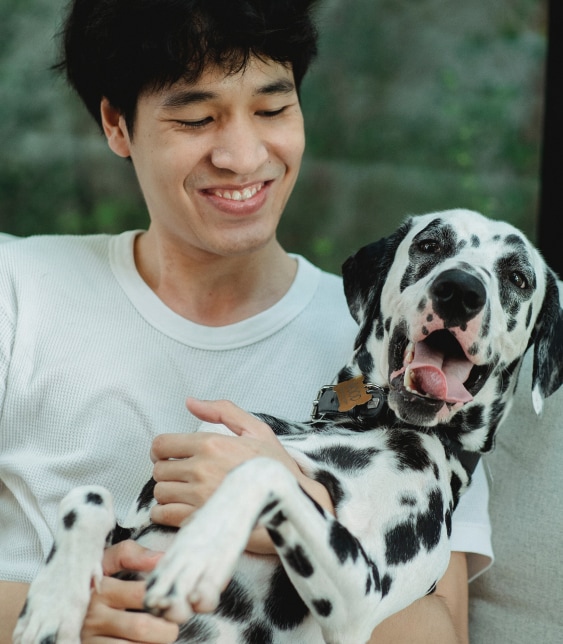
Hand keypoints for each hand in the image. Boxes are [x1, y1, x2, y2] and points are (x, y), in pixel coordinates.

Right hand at [81, 540, 178, 642]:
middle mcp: (94, 617)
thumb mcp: (106, 561)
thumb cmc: (94, 581)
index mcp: (101, 589)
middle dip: (166, 628)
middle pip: (141, 627)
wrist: (61, 603)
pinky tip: (145, 643)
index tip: (174, 600)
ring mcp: (90, 641)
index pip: (142, 594)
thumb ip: (131, 554)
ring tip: (161, 636)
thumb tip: (160, 559)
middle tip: (173, 624)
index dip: (164, 598)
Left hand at [150, 398, 301, 526]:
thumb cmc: (277, 467)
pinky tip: (180, 509)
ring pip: (160, 493)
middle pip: (159, 470)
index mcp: (212, 444)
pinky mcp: (200, 521)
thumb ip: (222, 411)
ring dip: (168, 493)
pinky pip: (164, 515)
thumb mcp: (256, 429)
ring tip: (184, 492)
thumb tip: (191, 402)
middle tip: (182, 475)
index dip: (162, 450)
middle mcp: (201, 469)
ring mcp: (199, 497)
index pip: (162, 444)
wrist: (295, 503)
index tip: (169, 455)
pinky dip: (165, 513)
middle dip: (168, 471)